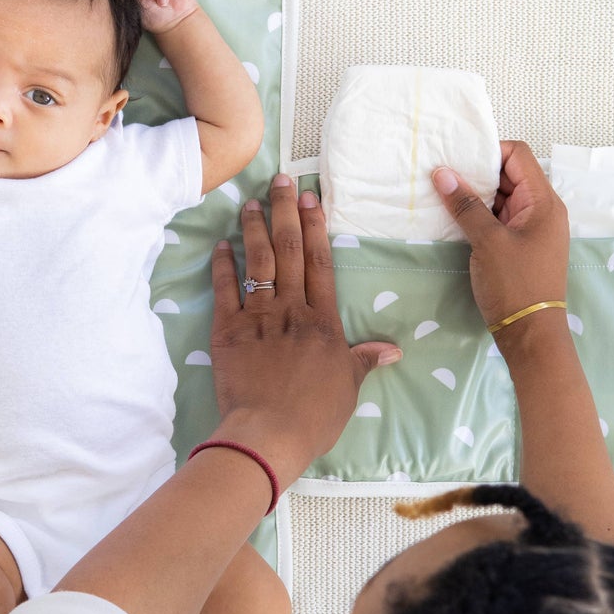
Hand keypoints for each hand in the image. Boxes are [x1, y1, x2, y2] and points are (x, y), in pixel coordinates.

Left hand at [207, 175, 402, 484]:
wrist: (269, 433)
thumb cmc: (314, 415)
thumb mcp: (348, 386)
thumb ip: (364, 360)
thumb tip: (393, 349)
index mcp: (323, 320)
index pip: (319, 262)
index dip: (315, 227)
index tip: (311, 197)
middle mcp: (291, 309)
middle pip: (288, 251)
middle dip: (284, 211)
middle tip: (279, 180)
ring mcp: (258, 318)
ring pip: (257, 263)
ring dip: (253, 229)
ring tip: (249, 201)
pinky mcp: (227, 332)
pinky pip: (224, 290)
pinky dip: (222, 266)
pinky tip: (220, 244)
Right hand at [431, 144, 570, 351]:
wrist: (531, 334)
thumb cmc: (515, 285)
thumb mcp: (488, 242)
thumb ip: (466, 205)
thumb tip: (443, 173)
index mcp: (543, 201)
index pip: (517, 155)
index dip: (488, 152)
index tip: (457, 160)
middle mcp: (542, 209)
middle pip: (510, 174)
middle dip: (478, 173)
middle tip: (443, 177)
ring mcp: (532, 228)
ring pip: (503, 198)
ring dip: (476, 196)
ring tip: (444, 196)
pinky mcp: (521, 245)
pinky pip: (500, 219)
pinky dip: (480, 215)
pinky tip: (456, 219)